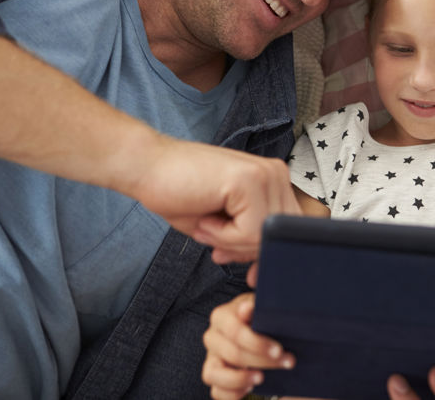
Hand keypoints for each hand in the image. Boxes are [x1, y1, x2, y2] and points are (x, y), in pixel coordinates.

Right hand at [131, 136, 301, 262]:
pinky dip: (223, 236)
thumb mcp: (224, 225)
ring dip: (230, 242)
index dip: (263, 252)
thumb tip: (267, 267)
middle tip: (212, 237)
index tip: (240, 265)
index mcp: (274, 180)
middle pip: (279, 236)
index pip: (287, 231)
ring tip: (206, 223)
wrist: (147, 167)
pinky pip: (249, 231)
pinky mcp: (249, 180)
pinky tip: (205, 218)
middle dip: (245, 249)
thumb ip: (250, 241)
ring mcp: (265, 174)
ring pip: (265, 236)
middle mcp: (275, 173)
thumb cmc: (181, 194)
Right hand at [202, 292, 295, 399]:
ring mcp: (210, 358)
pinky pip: (216, 392)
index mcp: (221, 316)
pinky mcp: (213, 376)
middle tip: (287, 362)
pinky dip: (233, 393)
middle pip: (232, 354)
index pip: (235, 331)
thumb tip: (248, 308)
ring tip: (262, 378)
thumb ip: (256, 303)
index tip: (279, 350)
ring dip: (240, 379)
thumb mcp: (261, 306)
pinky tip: (251, 387)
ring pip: (215, 374)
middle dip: (261, 361)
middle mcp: (212, 337)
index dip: (257, 343)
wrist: (257, 328)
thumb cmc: (259, 316)